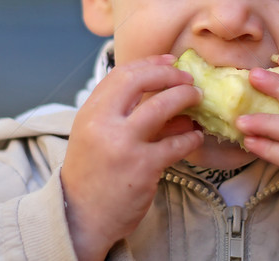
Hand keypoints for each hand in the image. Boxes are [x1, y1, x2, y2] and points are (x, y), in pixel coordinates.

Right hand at [61, 54, 203, 259]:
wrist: (81, 217)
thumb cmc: (92, 174)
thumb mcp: (96, 136)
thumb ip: (123, 113)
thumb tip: (164, 94)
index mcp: (90, 112)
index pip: (122, 74)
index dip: (150, 64)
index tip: (170, 62)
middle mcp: (104, 124)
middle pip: (141, 82)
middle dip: (170, 75)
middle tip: (188, 80)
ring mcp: (124, 145)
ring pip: (162, 107)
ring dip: (185, 98)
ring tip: (197, 99)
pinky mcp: (143, 167)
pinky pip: (176, 144)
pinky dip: (191, 137)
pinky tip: (196, 136)